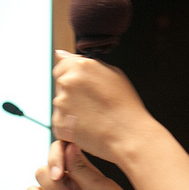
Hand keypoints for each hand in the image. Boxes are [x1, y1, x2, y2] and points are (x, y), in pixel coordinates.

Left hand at [51, 50, 152, 164]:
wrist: (129, 134)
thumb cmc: (125, 105)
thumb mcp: (113, 74)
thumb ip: (86, 62)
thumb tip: (62, 54)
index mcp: (80, 66)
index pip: (61, 67)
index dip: (73, 77)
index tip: (83, 87)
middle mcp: (67, 82)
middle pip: (61, 86)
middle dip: (73, 93)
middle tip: (93, 103)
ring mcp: (61, 104)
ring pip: (61, 105)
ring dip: (72, 110)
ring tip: (93, 116)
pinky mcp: (59, 124)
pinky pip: (61, 123)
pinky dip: (71, 126)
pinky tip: (89, 127)